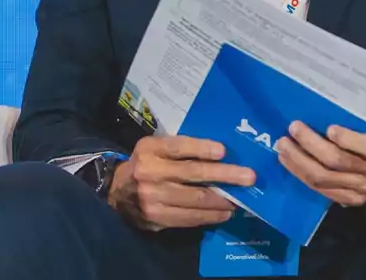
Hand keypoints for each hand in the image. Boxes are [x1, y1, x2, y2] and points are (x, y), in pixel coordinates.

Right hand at [107, 135, 256, 231]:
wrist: (116, 192)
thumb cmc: (146, 164)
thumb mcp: (155, 148)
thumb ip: (180, 147)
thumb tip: (220, 152)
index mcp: (150, 149)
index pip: (178, 147)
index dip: (202, 148)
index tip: (224, 151)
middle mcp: (150, 172)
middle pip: (193, 174)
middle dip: (224, 175)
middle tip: (248, 177)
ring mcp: (152, 198)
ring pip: (195, 200)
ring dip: (222, 200)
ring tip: (240, 199)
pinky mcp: (157, 218)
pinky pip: (189, 218)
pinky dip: (210, 216)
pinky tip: (224, 212)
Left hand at [275, 118, 365, 206]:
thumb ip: (361, 120)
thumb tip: (325, 103)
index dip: (348, 139)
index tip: (329, 128)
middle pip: (339, 162)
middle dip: (311, 145)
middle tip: (293, 128)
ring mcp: (362, 190)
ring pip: (325, 178)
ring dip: (299, 161)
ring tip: (283, 146)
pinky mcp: (350, 200)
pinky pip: (321, 190)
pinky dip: (301, 175)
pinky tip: (288, 161)